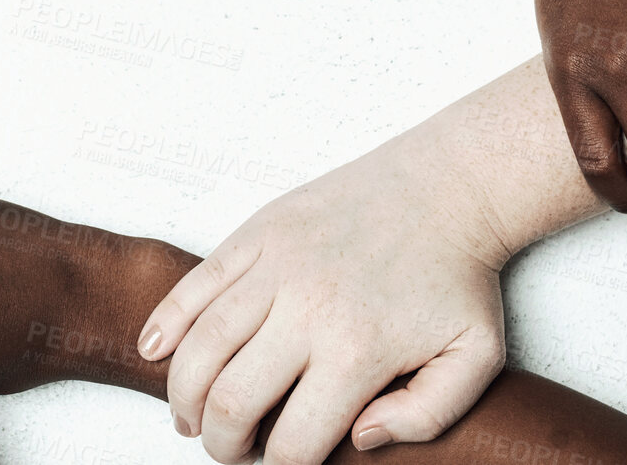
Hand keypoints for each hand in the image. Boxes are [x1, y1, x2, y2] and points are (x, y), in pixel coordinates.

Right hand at [137, 134, 506, 461]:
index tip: (277, 463)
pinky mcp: (259, 231)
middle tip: (226, 449)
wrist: (447, 188)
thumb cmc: (458, 277)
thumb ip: (425, 417)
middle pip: (231, 399)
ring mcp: (276, 265)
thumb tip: (357, 439)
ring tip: (189, 417)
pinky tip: (154, 350)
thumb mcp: (472, 360)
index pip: (291, 441)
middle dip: (219, 443)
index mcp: (357, 350)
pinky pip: (195, 283)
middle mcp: (306, 309)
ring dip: (184, 394)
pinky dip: (164, 321)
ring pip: (201, 345)